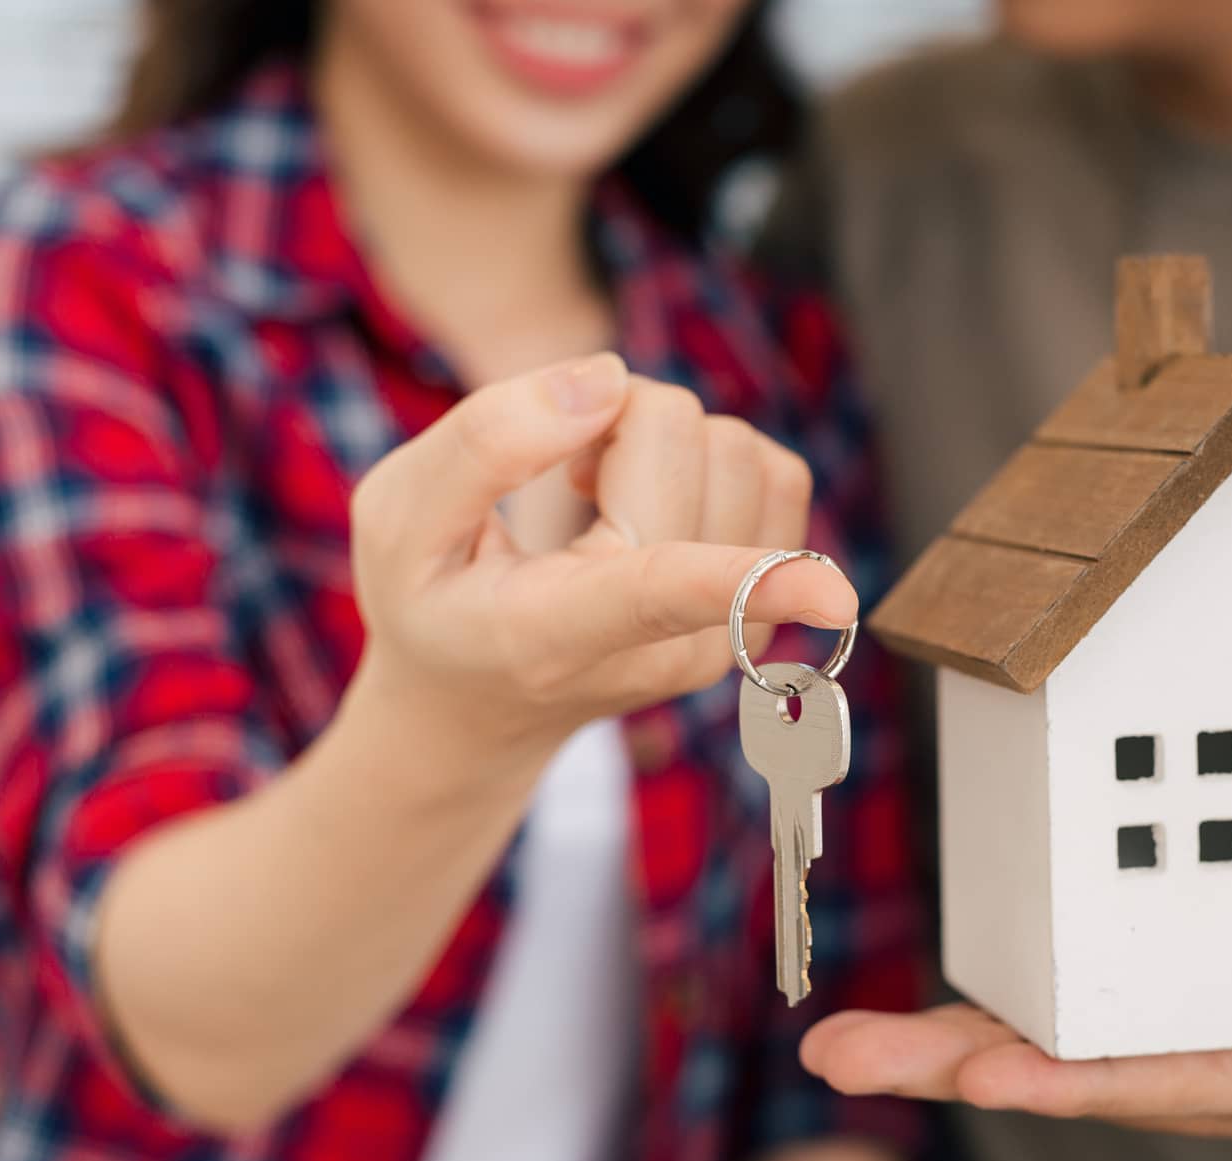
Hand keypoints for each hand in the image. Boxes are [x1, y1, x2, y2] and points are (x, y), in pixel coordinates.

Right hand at [346, 353, 851, 775]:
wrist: (473, 709)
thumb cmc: (430, 603)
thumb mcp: (396, 519)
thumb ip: (485, 442)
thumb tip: (607, 379)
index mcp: (560, 633)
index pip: (662, 592)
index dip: (747, 575)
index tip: (835, 593)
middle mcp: (663, 649)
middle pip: (696, 440)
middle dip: (620, 419)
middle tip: (560, 479)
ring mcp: (723, 641)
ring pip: (745, 449)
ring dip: (666, 442)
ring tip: (596, 498)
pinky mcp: (759, 615)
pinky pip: (775, 476)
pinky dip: (709, 462)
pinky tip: (641, 507)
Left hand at [802, 827, 1231, 1160]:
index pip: (1191, 1081)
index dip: (1086, 1077)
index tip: (986, 1072)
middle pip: (1104, 1074)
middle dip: (976, 1065)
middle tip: (850, 1053)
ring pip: (1090, 1043)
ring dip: (973, 1039)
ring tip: (854, 1035)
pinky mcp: (1227, 987)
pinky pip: (1114, 997)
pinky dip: (1031, 992)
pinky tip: (952, 985)